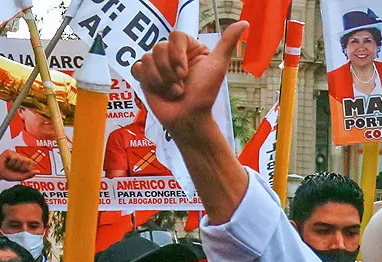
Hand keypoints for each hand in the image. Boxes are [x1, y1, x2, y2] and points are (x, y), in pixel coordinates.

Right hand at [0, 150, 36, 182]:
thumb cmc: (8, 175)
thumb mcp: (21, 177)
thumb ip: (30, 174)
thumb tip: (37, 171)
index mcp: (25, 162)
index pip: (32, 163)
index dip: (27, 169)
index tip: (21, 171)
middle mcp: (21, 157)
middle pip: (28, 161)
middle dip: (21, 168)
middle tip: (15, 169)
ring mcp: (15, 154)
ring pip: (21, 159)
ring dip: (15, 165)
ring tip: (10, 166)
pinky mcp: (8, 152)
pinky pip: (14, 158)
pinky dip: (11, 163)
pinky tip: (7, 163)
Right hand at [130, 22, 248, 139]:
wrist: (188, 118)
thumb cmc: (203, 95)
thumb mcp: (217, 66)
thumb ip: (227, 43)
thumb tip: (244, 23)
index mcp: (189, 49)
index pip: (175, 36)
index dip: (177, 54)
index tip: (184, 73)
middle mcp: (173, 55)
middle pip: (159, 48)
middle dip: (170, 72)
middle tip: (181, 86)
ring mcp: (158, 65)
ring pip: (147, 59)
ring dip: (162, 81)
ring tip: (174, 92)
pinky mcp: (146, 76)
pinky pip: (137, 68)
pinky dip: (149, 81)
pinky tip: (160, 91)